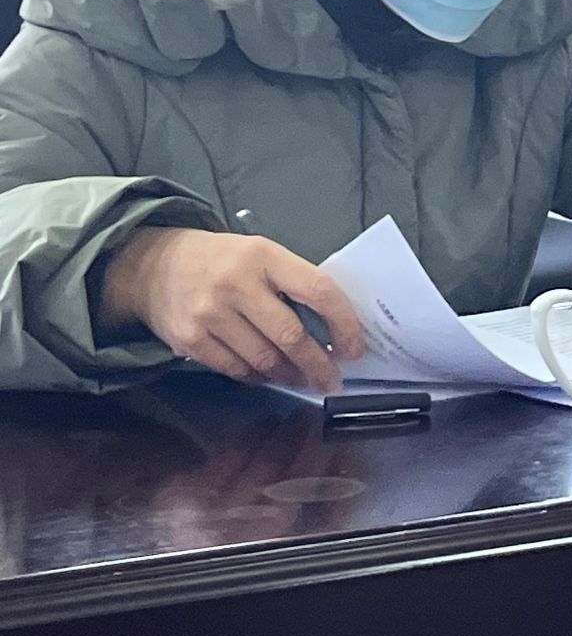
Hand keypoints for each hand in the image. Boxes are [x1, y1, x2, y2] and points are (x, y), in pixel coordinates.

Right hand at [98, 225, 366, 392]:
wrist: (152, 265)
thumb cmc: (221, 260)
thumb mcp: (260, 254)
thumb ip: (292, 283)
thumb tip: (332, 328)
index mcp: (263, 256)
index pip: (317, 291)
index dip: (344, 323)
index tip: (356, 347)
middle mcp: (236, 285)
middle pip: (291, 336)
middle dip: (319, 365)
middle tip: (334, 381)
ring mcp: (209, 314)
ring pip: (264, 359)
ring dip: (290, 375)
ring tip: (305, 380)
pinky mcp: (188, 340)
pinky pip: (235, 369)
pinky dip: (258, 377)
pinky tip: (270, 376)